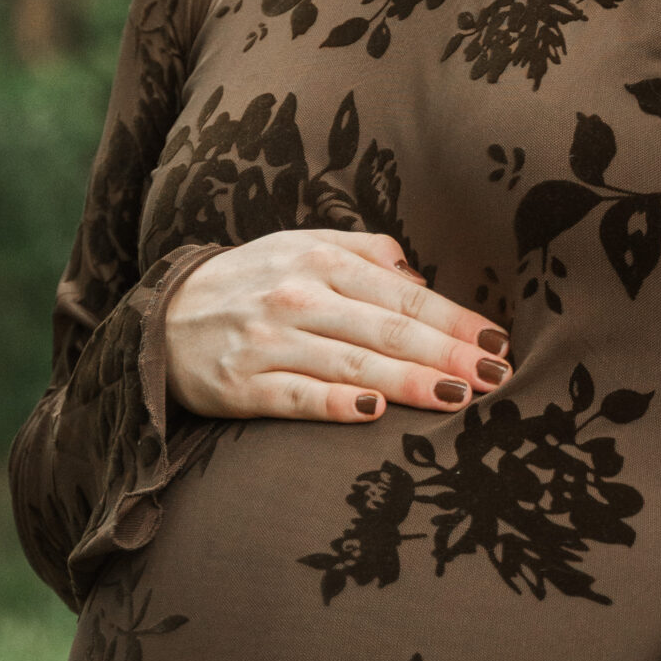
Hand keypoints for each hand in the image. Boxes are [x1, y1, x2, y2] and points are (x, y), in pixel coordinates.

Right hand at [164, 230, 509, 421]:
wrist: (162, 316)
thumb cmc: (253, 282)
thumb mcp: (304, 247)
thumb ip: (366, 255)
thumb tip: (421, 279)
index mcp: (321, 260)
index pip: (404, 295)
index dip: (455, 320)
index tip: (497, 343)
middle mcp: (297, 296)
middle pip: (387, 329)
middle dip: (447, 355)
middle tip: (496, 377)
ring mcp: (268, 341)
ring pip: (351, 363)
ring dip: (408, 382)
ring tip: (456, 397)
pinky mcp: (240, 385)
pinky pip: (296, 396)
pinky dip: (334, 404)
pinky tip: (372, 413)